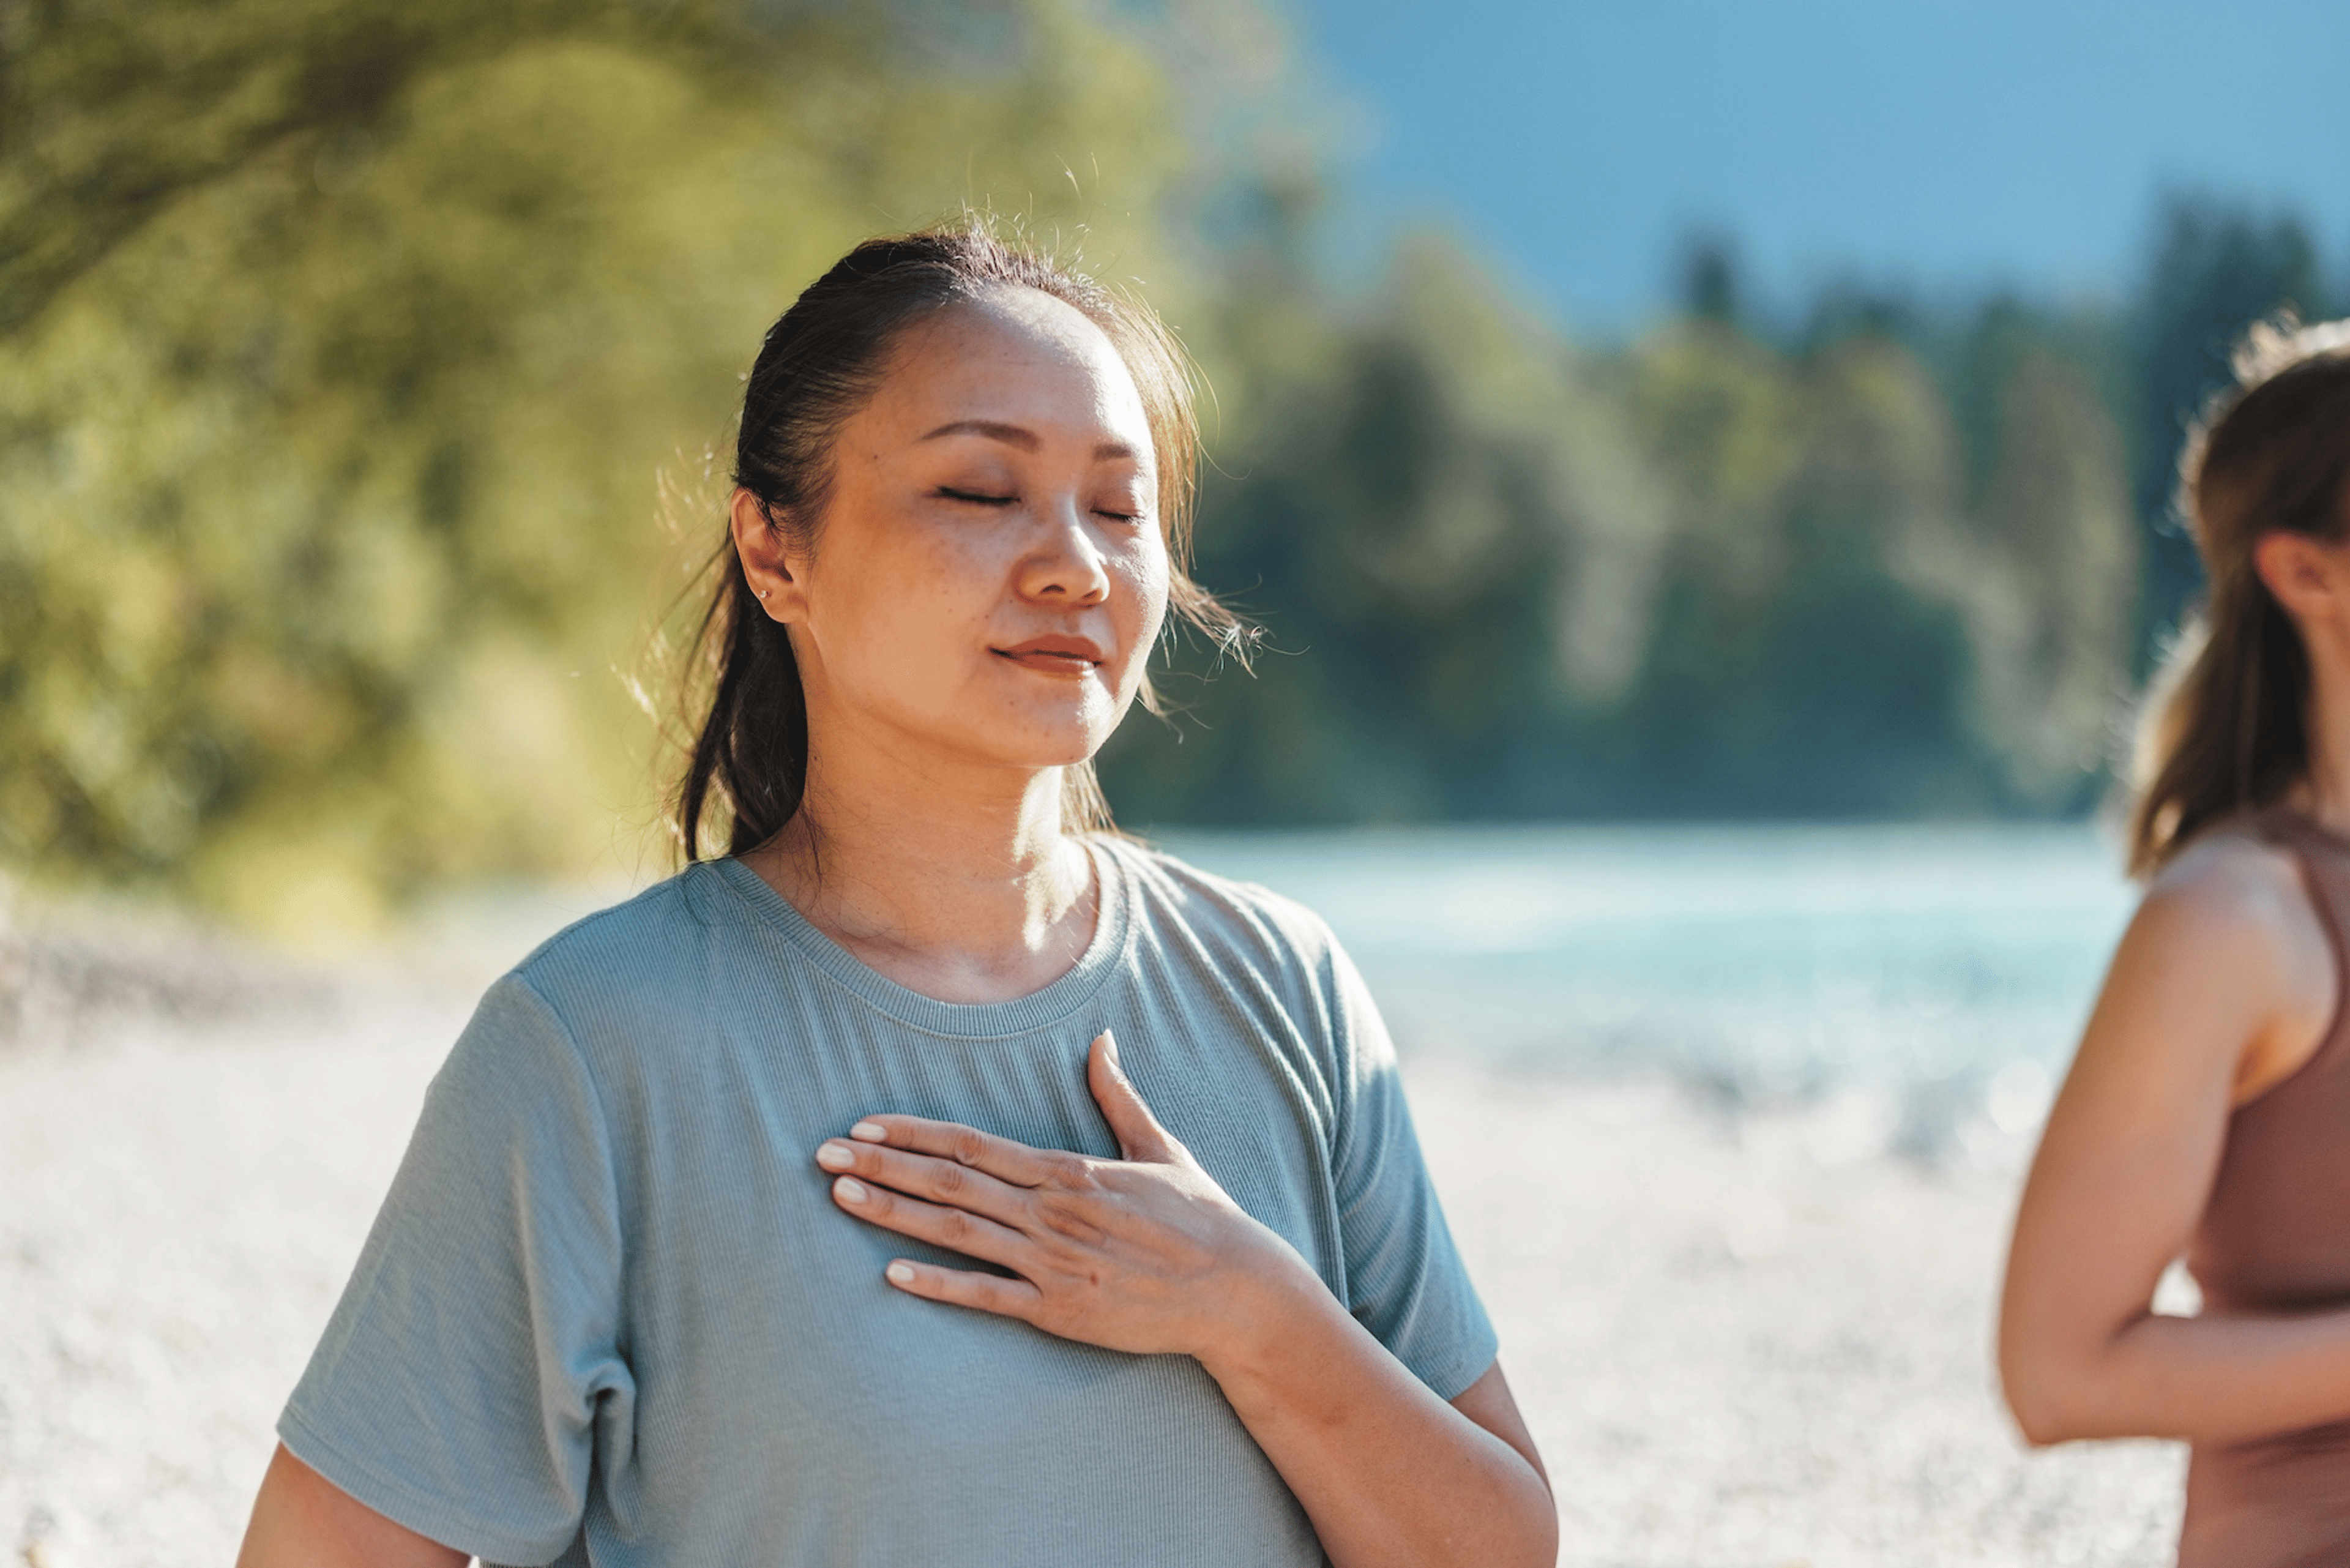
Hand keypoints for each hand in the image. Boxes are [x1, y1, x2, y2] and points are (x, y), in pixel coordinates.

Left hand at [813, 1031, 1315, 1361]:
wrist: (1235, 1289)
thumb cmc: (1200, 1215)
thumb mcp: (1160, 1146)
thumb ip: (1118, 1096)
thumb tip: (1102, 1041)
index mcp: (1068, 1170)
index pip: (973, 1144)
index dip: (912, 1133)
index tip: (863, 1123)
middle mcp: (1052, 1211)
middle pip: (950, 1182)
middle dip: (883, 1164)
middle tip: (823, 1153)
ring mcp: (1053, 1262)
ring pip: (958, 1232)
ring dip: (895, 1213)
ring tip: (841, 1195)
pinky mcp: (1061, 1309)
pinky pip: (989, 1296)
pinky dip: (940, 1286)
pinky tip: (892, 1276)